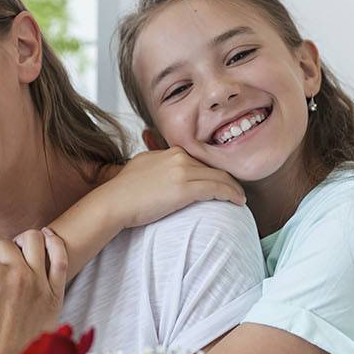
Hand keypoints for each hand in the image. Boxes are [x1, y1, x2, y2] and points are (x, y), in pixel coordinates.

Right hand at [102, 147, 243, 228]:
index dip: (212, 171)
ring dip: (233, 188)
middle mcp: (178, 157)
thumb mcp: (140, 168)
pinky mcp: (184, 188)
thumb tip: (162, 176)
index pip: (199, 160)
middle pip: (212, 166)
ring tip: (240, 198)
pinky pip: (217, 188)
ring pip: (219, 177)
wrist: (113, 202)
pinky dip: (231, 194)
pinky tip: (238, 201)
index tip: (220, 181)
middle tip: (236, 190)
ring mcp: (182, 171)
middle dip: (227, 178)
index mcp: (169, 152)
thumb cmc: (122, 192)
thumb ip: (156, 166)